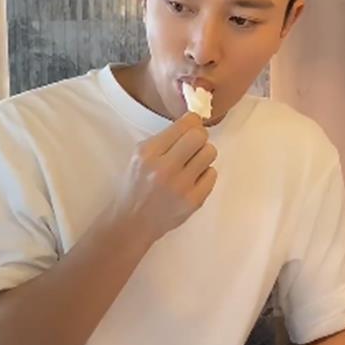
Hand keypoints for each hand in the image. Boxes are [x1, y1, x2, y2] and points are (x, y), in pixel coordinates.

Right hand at [113, 112, 217, 242]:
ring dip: (203, 155)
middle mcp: (164, 169)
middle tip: (192, 146)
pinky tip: (192, 180)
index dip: (192, 122)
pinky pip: (212, 175)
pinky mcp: (193, 201)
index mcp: (148, 153)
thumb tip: (194, 122)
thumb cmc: (136, 186)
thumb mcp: (139, 156)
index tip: (191, 126)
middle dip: (199, 137)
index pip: (185, 125)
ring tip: (191, 164)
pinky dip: (205, 175)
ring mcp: (180, 187)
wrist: (131, 222)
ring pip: (210, 153)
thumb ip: (164, 139)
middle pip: (200, 136)